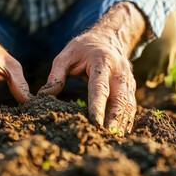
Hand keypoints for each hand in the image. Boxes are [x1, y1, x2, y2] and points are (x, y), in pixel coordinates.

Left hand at [38, 2, 145, 135]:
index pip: (100, 87)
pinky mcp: (131, 86)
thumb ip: (55, 75)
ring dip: (122, 122)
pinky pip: (131, 105)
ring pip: (128, 104)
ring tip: (115, 139)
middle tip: (108, 136)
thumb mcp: (66, 55)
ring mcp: (128, 79)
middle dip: (115, 118)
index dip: (98, 105)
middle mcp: (118, 72)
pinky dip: (128, 120)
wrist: (109, 36)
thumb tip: (44, 95)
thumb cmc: (84, 47)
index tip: (95, 122)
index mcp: (102, 62)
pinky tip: (122, 133)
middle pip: (119, 98)